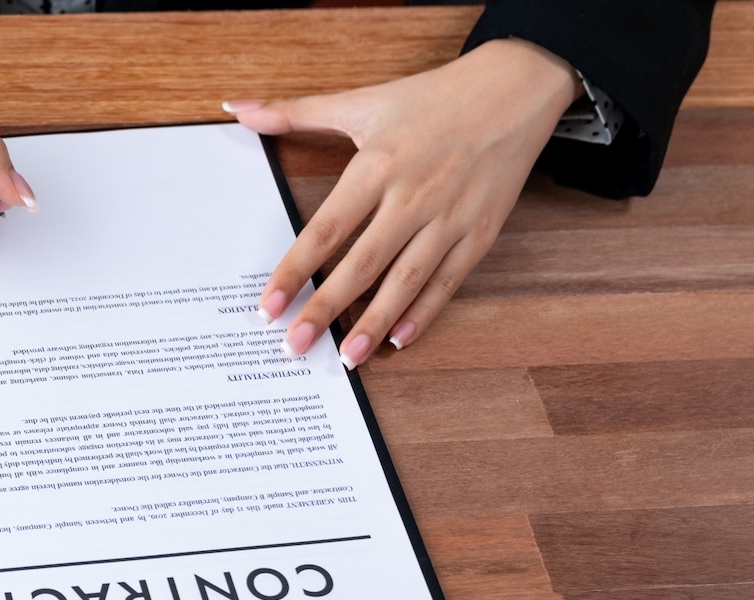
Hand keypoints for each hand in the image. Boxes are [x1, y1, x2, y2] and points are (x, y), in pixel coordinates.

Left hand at [227, 38, 577, 364]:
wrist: (516, 87)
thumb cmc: (432, 98)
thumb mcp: (363, 101)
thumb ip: (296, 112)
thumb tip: (237, 109)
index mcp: (377, 165)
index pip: (325, 230)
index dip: (294, 272)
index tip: (269, 307)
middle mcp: (413, 196)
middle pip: (361, 264)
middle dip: (326, 309)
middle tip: (296, 346)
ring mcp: (450, 217)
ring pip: (406, 280)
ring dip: (375, 322)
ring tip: (347, 357)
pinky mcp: (480, 232)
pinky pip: (448, 281)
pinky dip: (425, 312)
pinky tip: (400, 339)